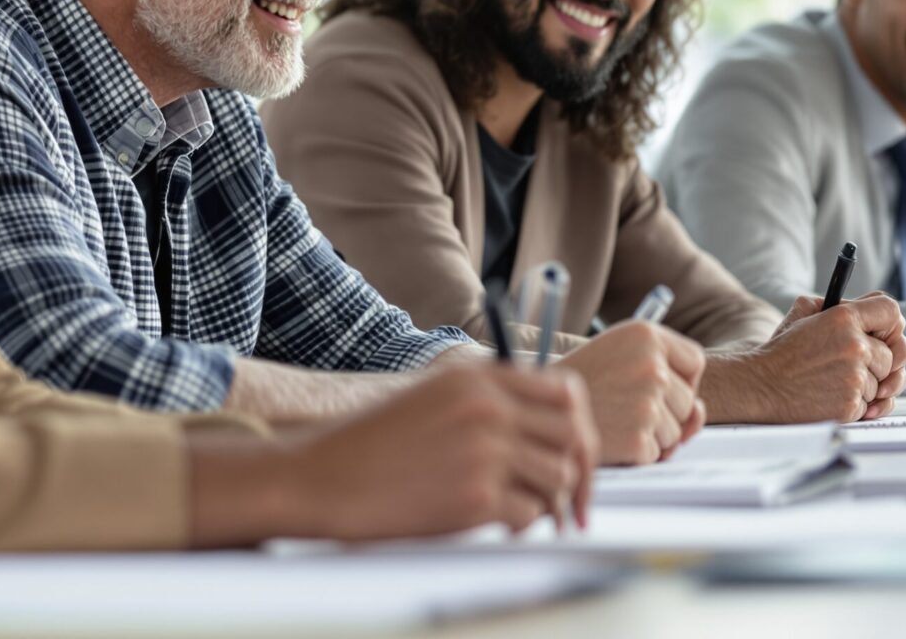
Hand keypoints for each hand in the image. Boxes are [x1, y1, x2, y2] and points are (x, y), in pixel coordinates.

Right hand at [260, 364, 596, 540]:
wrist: (324, 477)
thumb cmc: (373, 444)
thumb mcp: (431, 398)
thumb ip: (487, 402)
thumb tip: (547, 430)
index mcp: (478, 379)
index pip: (566, 393)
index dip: (579, 428)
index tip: (576, 455)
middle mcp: (488, 408)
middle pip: (573, 435)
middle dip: (581, 470)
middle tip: (573, 499)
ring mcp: (485, 452)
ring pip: (559, 477)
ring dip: (550, 501)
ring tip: (523, 512)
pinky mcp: (476, 497)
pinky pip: (532, 514)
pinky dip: (524, 525)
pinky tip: (501, 526)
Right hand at [556, 321, 705, 465]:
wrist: (533, 408)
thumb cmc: (580, 384)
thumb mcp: (620, 360)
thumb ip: (667, 380)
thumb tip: (699, 414)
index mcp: (645, 334)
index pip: (694, 361)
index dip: (679, 380)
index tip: (654, 386)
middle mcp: (651, 364)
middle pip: (688, 401)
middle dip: (664, 413)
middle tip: (621, 406)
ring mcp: (646, 403)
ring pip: (674, 432)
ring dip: (650, 435)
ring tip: (612, 421)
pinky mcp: (638, 438)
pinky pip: (656, 454)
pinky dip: (635, 455)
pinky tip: (609, 439)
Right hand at [711, 294, 905, 422]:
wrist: (760, 386)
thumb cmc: (783, 351)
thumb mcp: (803, 313)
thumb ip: (840, 305)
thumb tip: (871, 309)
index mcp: (843, 318)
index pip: (891, 312)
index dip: (889, 324)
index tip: (881, 334)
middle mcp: (854, 346)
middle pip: (895, 354)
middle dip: (878, 361)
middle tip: (856, 363)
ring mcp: (854, 378)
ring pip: (884, 383)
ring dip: (866, 385)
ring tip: (835, 380)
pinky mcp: (850, 405)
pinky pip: (873, 406)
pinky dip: (857, 405)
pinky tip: (834, 396)